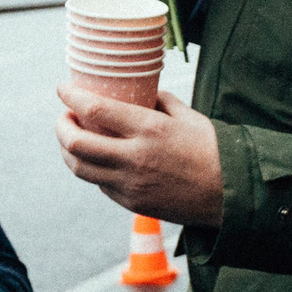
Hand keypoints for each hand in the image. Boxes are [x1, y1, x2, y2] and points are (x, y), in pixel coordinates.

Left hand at [56, 84, 225, 226]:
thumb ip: (160, 101)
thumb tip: (141, 92)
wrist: (230, 195)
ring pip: (80, 169)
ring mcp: (131, 184)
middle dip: (61, 127)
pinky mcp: (132, 203)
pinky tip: (98, 159)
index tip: (63, 88)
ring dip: (68, 151)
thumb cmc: (213, 150)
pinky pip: (100, 184)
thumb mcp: (188, 116)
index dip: (71, 96)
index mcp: (150, 129)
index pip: (95, 109)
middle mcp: (135, 158)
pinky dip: (92, 168)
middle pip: (76, 144)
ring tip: (73, 139)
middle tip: (65, 117)